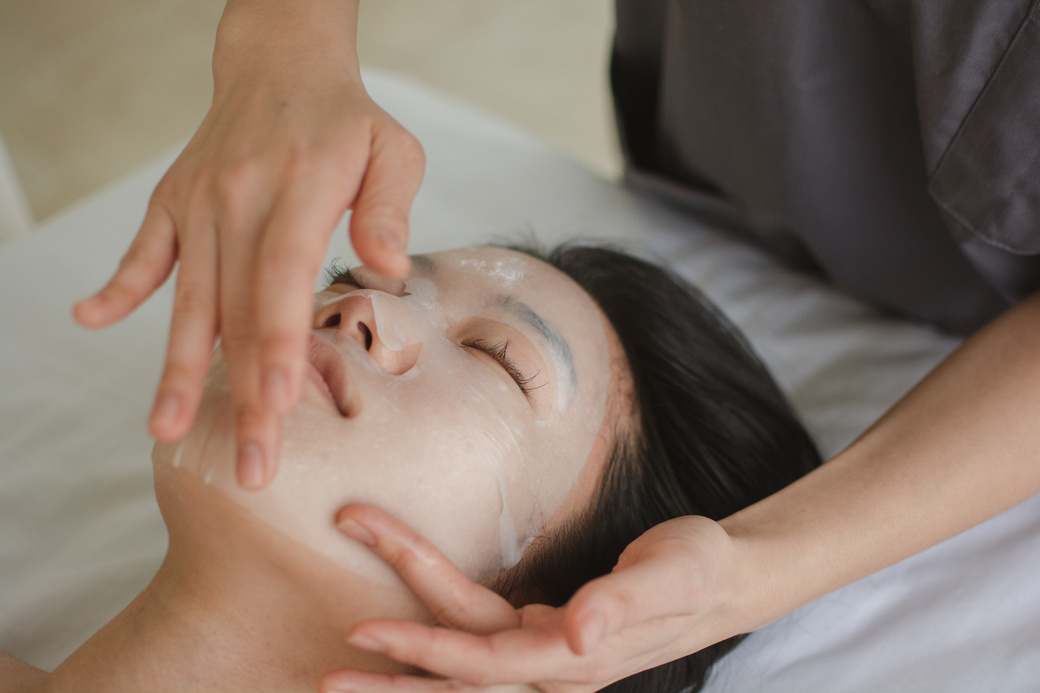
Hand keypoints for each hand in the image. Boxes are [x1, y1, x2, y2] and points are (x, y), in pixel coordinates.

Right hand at [72, 0, 423, 488]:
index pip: (283, 283)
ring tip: (166, 430)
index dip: (277, 349)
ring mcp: (199, 205)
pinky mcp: (173, 203)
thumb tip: (388, 268)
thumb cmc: (347, 122)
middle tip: (250, 466)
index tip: (276, 410)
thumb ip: (390, 208)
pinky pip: (144, 252)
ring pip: (189, 299)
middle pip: (237, 312)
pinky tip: (91, 321)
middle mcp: (239, 201)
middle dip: (242, 394)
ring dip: (179, 368)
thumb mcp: (393, 152)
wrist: (282, 66)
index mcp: (299, 192)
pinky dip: (117, 287)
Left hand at [320, 505, 750, 692]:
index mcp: (573, 656)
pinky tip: (411, 639)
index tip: (363, 637)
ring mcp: (546, 654)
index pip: (483, 659)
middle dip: (395, 668)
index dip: (424, 651)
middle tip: (326, 673)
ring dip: (409, 660)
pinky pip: (481, 642)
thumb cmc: (700, 570)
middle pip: (459, 669)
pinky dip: (440, 648)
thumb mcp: (673, 574)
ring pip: (465, 657)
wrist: (724, 580)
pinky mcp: (545, 634)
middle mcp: (551, 665)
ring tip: (349, 658)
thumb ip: (624, 602)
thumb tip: (575, 634)